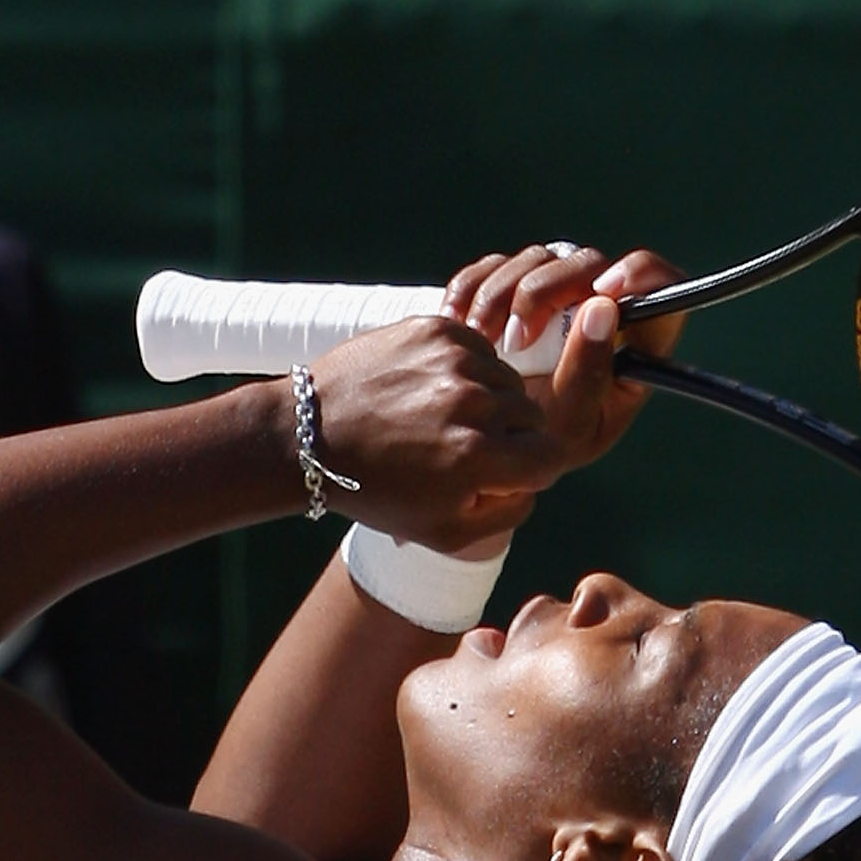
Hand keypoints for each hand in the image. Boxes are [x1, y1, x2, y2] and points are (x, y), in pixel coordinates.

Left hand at [299, 318, 569, 552]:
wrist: (309, 435)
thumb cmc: (376, 491)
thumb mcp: (444, 531)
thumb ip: (507, 514)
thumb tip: (538, 479)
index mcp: (477, 460)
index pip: (551, 456)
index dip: (534, 469)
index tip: (505, 472)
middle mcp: (472, 404)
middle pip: (531, 416)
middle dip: (510, 435)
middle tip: (463, 446)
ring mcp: (454, 361)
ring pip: (507, 379)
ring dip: (488, 400)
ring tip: (441, 418)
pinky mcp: (436, 329)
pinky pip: (479, 348)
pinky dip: (464, 369)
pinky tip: (428, 389)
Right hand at [443, 242, 690, 471]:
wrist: (488, 446)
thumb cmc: (545, 445)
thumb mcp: (571, 425)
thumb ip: (589, 373)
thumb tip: (602, 307)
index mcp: (633, 342)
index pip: (663, 288)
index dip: (642, 275)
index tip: (606, 291)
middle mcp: (599, 305)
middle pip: (587, 264)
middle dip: (543, 294)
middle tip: (515, 342)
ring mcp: (555, 289)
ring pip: (537, 259)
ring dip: (499, 297)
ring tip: (481, 344)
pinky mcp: (512, 282)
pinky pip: (492, 265)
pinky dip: (471, 291)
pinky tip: (459, 325)